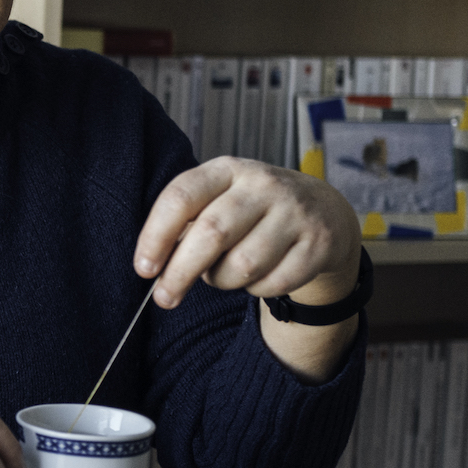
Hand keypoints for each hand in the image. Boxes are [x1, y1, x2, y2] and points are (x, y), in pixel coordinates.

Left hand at [135, 158, 360, 309]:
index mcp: (228, 170)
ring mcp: (295, 212)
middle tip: (164, 298)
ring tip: (224, 275)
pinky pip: (274, 282)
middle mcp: (263, 185)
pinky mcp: (318, 243)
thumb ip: (187, 225)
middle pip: (211, 233)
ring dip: (223, 281)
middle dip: (180, 272)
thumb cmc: (254, 211)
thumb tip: (154, 265)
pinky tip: (259, 276)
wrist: (324, 211)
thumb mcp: (220, 201)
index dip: (156, 235)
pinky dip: (258, 289)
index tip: (144, 268)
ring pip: (243, 265)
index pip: (182, 196)